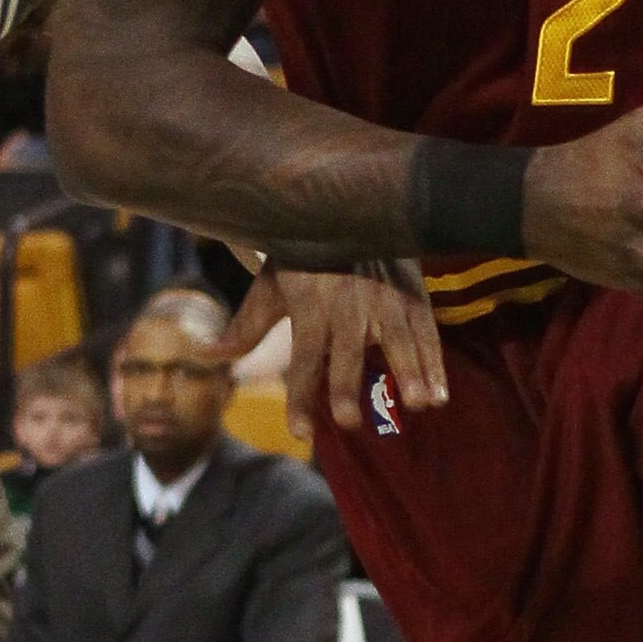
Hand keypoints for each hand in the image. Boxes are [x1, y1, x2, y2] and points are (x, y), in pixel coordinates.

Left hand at [218, 258, 448, 435]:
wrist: (343, 208)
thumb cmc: (301, 258)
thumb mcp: (270, 287)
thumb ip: (244, 328)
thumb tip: (203, 355)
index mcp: (311, 307)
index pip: (303, 360)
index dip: (300, 397)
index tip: (300, 433)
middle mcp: (348, 306)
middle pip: (347, 352)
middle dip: (347, 386)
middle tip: (350, 422)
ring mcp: (383, 300)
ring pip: (397, 341)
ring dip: (410, 372)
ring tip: (419, 404)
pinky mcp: (410, 295)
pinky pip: (426, 332)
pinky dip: (434, 362)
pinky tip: (439, 394)